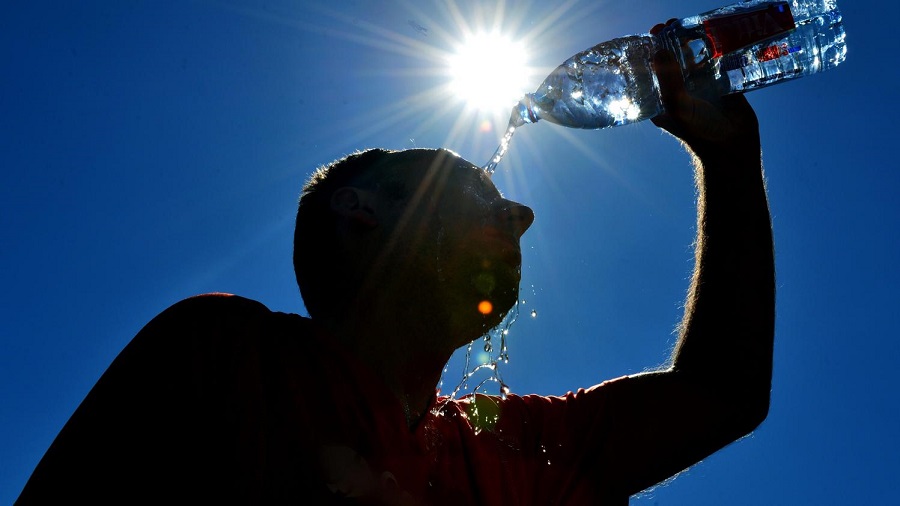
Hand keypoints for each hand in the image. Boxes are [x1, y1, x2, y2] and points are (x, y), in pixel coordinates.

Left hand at [649, 22, 758, 156]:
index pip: (652, 70)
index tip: (652, 33)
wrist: (732, 145)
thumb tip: (657, 49)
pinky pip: (717, 61)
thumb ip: (668, 79)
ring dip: (692, 41)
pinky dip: (716, 48)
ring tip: (691, 24)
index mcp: (662, 98)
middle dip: (671, 41)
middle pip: (673, 60)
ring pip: (694, 58)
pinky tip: (715, 34)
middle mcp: (680, 91)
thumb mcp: (677, 105)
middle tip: (670, 24)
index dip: (651, 51)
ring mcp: (701, 86)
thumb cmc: (698, 131)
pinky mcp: (721, 83)